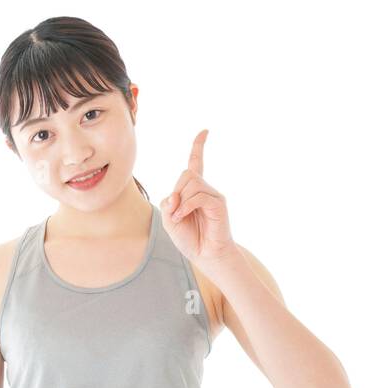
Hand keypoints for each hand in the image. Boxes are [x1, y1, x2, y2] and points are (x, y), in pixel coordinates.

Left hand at [160, 129, 236, 264]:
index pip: (196, 163)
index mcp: (193, 191)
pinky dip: (186, 207)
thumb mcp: (169, 220)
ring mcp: (213, 196)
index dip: (199, 146)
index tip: (205, 131)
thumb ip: (169, 203)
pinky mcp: (219, 204)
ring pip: (191, 184)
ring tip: (179, 218)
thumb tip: (176, 194)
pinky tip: (182, 217)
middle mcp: (205, 190)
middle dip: (176, 192)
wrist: (205, 255)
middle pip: (186, 174)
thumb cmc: (189, 238)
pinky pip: (198, 197)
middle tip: (174, 212)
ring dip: (180, 201)